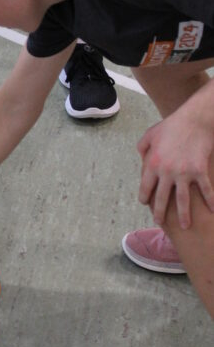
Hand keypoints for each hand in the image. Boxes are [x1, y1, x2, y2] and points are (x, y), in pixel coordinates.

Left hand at [137, 106, 213, 227]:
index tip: (146, 204)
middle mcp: (166, 172)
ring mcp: (184, 173)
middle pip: (162, 198)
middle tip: (160, 222)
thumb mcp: (150, 134)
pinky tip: (213, 211)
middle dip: (160, 212)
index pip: (145, 187)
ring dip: (183, 215)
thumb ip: (143, 147)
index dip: (145, 197)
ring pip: (182, 200)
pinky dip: (210, 202)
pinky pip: (205, 190)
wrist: (195, 120)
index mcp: (152, 164)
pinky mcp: (200, 171)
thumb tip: (141, 158)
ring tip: (185, 226)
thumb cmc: (172, 125)